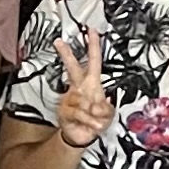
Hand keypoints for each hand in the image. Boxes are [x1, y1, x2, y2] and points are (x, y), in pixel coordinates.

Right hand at [50, 8, 112, 149]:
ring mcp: (70, 99)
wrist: (81, 136)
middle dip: (67, 55)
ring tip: (96, 122)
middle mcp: (79, 88)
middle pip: (72, 68)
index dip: (93, 46)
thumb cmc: (95, 121)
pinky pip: (79, 113)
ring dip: (94, 115)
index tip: (91, 32)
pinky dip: (89, 121)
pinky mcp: (64, 111)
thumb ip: (107, 108)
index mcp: (92, 84)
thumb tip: (99, 104)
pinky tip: (91, 124)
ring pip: (83, 101)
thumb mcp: (109, 114)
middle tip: (59, 42)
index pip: (93, 61)